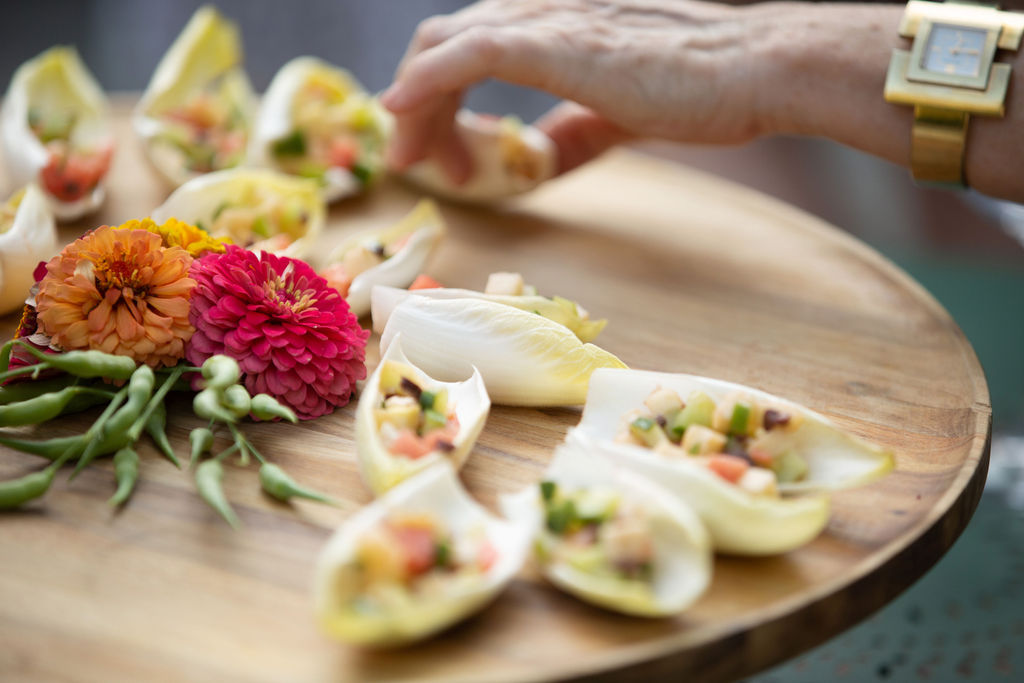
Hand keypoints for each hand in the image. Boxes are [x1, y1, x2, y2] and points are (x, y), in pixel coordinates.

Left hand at [382, 0, 771, 181]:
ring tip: (414, 158)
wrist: (755, 70)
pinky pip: (470, 53)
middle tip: (418, 162)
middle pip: (443, 43)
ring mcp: (547, 19)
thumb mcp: (617, 117)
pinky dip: (427, 79)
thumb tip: (537, 162)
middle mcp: (540, 9)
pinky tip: (402, 109)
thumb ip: (572, 134)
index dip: (439, 100)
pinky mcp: (557, 42)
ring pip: (445, 45)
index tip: (446, 158)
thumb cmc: (701, 88)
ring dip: (417, 105)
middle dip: (418, 107)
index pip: (468, 47)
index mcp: (552, 23)